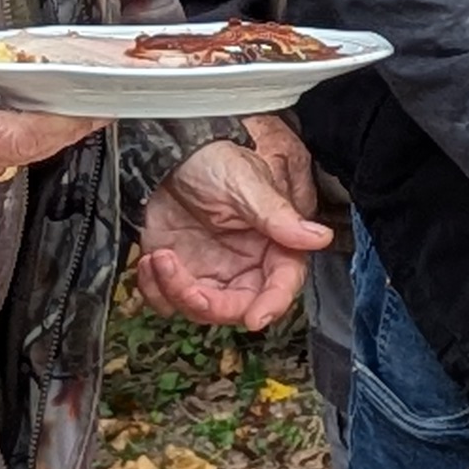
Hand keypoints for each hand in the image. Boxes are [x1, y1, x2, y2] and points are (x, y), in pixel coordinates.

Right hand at [0, 2, 99, 203]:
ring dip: (34, 138)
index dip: (60, 126)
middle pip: (19, 154)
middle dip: (58, 130)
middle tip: (91, 104)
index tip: (92, 111)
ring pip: (5, 164)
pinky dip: (7, 145)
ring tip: (61, 106)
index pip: (14, 137)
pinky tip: (19, 120)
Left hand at [129, 122, 332, 328]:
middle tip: (186, 286)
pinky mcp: (178, 270)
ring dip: (175, 292)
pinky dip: (154, 289)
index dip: (272, 305)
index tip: (256, 318)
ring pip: (200, 309)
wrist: (167, 149)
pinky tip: (150, 260)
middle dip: (209, 304)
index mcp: (272, 244)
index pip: (281, 284)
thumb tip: (318, 237)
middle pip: (237, 307)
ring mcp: (209, 270)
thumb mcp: (247, 183)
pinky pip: (167, 300)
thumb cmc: (214, 157)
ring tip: (160, 258)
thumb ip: (279, 216)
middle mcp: (243, 263)